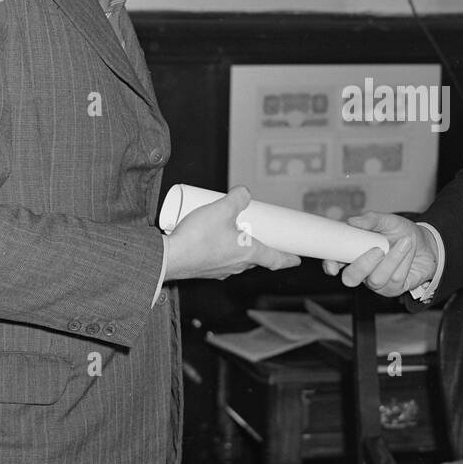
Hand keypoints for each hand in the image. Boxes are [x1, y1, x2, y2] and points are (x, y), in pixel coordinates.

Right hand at [164, 186, 299, 280]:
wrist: (167, 258)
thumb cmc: (196, 239)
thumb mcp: (221, 209)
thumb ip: (237, 198)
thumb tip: (244, 193)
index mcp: (248, 254)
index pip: (276, 259)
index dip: (288, 258)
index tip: (296, 259)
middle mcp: (236, 266)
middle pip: (256, 258)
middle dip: (261, 248)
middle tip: (263, 236)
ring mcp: (220, 270)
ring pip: (237, 259)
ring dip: (239, 248)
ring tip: (233, 232)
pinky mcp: (204, 270)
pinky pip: (219, 260)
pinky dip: (221, 250)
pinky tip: (210, 239)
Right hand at [321, 212, 435, 297]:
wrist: (428, 245)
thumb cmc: (403, 232)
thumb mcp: (389, 220)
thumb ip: (371, 220)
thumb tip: (353, 221)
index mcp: (354, 253)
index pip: (334, 262)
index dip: (330, 265)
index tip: (334, 264)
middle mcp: (363, 270)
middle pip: (351, 278)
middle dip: (363, 265)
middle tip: (379, 250)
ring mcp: (377, 282)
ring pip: (376, 279)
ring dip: (393, 259)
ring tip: (405, 242)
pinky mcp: (393, 289)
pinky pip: (395, 280)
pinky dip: (404, 262)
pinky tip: (409, 251)